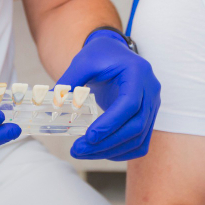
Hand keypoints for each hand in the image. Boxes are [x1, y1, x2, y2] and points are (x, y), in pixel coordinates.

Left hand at [57, 28, 160, 160]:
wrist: (113, 53)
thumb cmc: (99, 55)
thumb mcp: (82, 62)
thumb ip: (68, 83)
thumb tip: (51, 106)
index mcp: (138, 72)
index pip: (130, 103)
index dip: (111, 123)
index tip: (89, 136)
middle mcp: (150, 90)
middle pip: (136, 125)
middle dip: (107, 143)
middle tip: (78, 150)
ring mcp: (152, 105)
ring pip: (138, 138)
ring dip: (111, 151)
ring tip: (83, 152)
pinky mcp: (148, 117)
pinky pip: (140, 142)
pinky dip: (121, 152)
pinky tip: (100, 152)